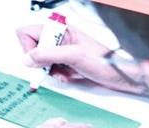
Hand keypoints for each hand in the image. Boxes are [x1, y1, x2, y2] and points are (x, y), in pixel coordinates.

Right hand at [16, 24, 148, 94]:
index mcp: (61, 29)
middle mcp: (60, 39)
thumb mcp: (75, 56)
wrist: (122, 76)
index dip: (29, 48)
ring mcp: (63, 52)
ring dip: (49, 71)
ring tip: (64, 73)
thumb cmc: (106, 62)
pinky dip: (57, 77)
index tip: (39, 59)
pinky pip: (51, 71)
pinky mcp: (67, 64)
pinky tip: (69, 77)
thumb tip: (28, 58)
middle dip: (40, 62)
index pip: (27, 33)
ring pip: (41, 62)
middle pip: (32, 48)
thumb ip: (49, 54)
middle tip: (53, 67)